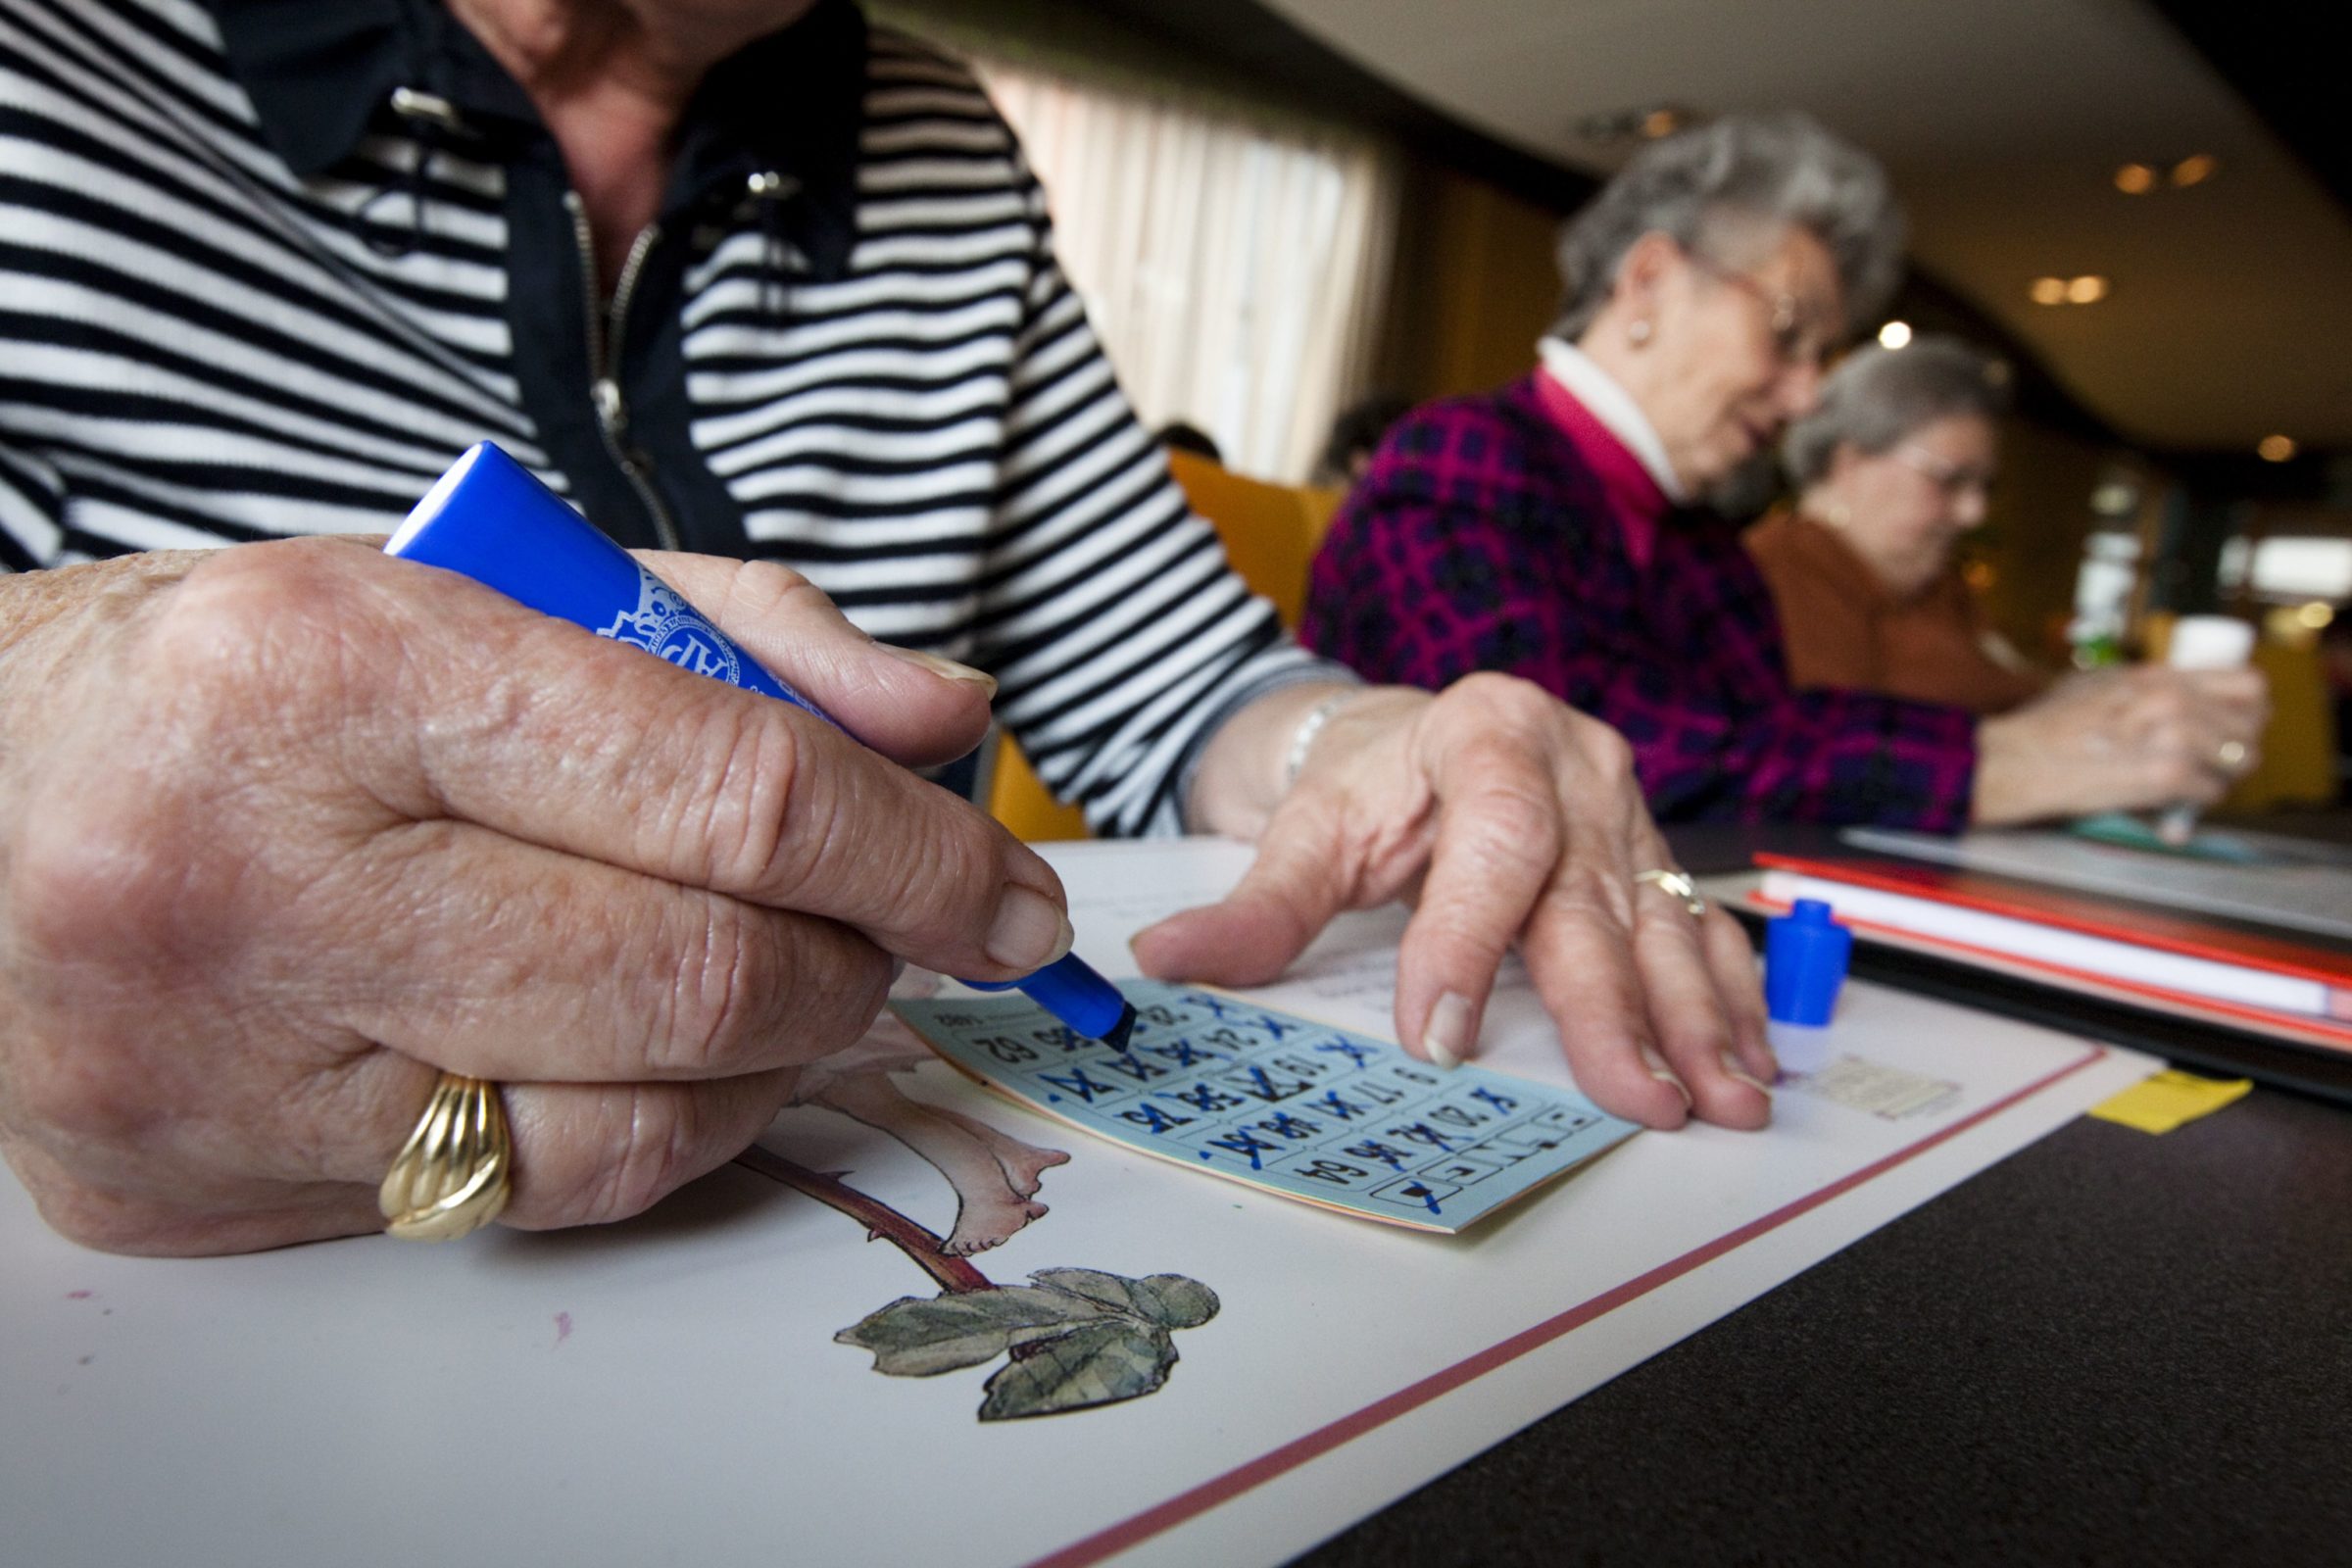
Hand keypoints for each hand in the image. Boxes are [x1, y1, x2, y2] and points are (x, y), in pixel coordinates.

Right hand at [0, 539, 1063, 1254]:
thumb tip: (948, 724)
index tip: (1010, 898)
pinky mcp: (194, 1190)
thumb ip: (747, 640)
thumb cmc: (267, 674)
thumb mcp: (501, 584)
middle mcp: (254, 877)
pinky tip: (655, 1060)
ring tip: (782, 987)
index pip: (727, 794)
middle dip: (856, 966)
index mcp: (335, 667)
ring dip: (772, 1063)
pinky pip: (523, 1199)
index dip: (915, 857)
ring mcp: (213, 1063)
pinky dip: (647, 1134)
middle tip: (894, 937)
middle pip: (697, 978)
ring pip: (630, 1124)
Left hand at [1136, 675, 1774, 1130]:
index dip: (1468, 936)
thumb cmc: (1369, 785)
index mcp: (1486, 730)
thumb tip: (1167, 960)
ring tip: (1723, 1098)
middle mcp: (1577, 762)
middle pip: (1594, 895)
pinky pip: (1699, 929)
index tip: (1436, 1032)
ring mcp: (1629, 810)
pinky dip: (1726, 1000)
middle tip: (1637, 1098)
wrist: (1420, 738)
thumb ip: (1255, 905)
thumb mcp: (1307, 830)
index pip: (1493, 836)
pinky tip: (1748, 1061)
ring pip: (1662, 922)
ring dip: (1697, 1020)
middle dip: (1618, 1008)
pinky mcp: (1655, 857)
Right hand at [1975, 664, 2268, 824]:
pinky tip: (2168, 804)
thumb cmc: (2043, 725)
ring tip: (2190, 784)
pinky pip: (2211, 792)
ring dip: (2219, 776)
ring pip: (2240, 760)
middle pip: (2251, 724)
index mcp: (2161, 675)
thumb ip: (2144, 687)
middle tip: (2213, 763)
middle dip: (2236, 748)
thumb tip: (2176, 700)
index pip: (2248, 684)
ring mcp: (2175, 736)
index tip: (2234, 724)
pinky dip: (2194, 803)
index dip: (2248, 709)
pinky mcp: (2168, 775)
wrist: (2016, 758)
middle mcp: (2175, 699)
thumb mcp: (2098, 682)